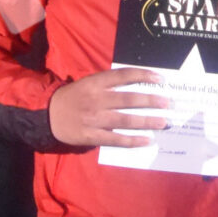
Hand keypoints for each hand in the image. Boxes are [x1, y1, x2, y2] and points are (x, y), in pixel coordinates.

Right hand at [47, 69, 168, 146]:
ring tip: (164, 122)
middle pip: (128, 99)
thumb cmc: (74, 96)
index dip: (143, 75)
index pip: (124, 76)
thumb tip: (139, 84)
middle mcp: (96, 99)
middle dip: (151, 101)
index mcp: (96, 83)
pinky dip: (132, 141)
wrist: (48, 115)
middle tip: (169, 103)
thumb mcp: (89, 82)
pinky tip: (147, 140)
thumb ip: (110, 83)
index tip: (161, 79)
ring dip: (146, 121)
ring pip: (125, 120)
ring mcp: (93, 119)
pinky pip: (115, 139)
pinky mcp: (90, 136)